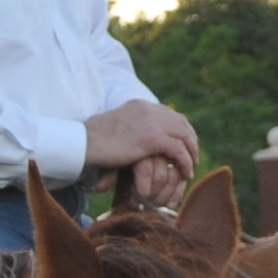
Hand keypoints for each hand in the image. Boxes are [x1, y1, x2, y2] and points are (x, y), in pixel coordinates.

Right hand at [82, 98, 199, 208]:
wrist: (83, 142)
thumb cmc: (90, 140)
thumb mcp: (113, 128)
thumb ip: (127, 130)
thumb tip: (128, 142)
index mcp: (140, 105)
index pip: (168, 113)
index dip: (179, 129)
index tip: (183, 143)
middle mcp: (150, 109)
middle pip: (181, 123)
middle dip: (190, 140)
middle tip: (193, 156)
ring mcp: (153, 122)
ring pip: (184, 136)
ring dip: (191, 152)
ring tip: (191, 168)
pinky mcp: (153, 139)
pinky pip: (178, 151)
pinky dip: (185, 163)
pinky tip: (186, 173)